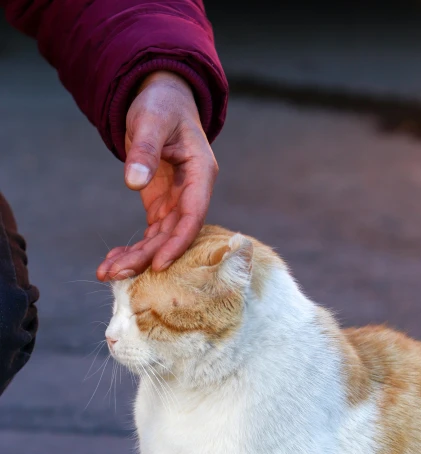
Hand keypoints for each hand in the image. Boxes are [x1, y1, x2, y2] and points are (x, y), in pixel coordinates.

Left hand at [97, 71, 217, 280]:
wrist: (161, 98)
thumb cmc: (161, 103)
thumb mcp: (151, 119)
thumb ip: (145, 149)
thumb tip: (133, 182)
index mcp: (200, 174)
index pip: (193, 216)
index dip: (177, 243)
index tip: (158, 264)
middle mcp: (192, 194)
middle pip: (172, 235)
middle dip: (146, 258)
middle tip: (118, 276)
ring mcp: (177, 202)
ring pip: (159, 239)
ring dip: (136, 258)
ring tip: (107, 274)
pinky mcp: (161, 205)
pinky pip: (149, 234)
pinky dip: (132, 248)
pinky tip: (112, 261)